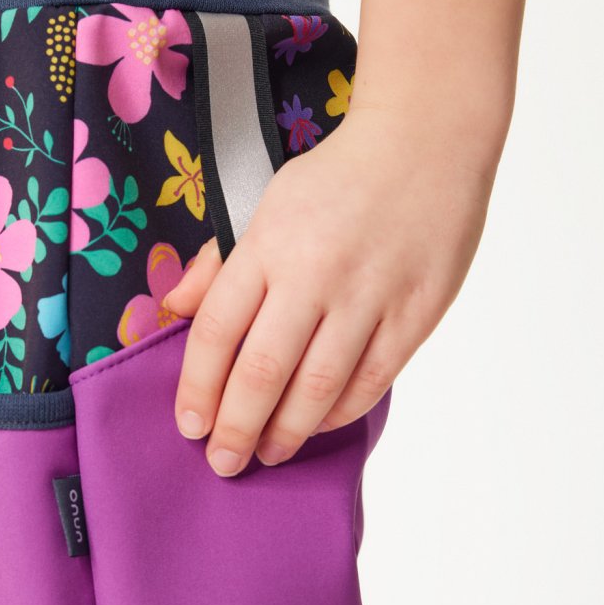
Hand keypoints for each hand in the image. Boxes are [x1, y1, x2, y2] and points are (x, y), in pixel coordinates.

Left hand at [161, 103, 496, 475]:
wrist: (427, 141)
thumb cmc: (338, 176)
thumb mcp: (263, 203)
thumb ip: (219, 262)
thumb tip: (176, 309)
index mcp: (267, 246)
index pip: (218, 332)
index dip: (198, 388)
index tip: (189, 426)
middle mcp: (314, 275)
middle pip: (262, 372)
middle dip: (236, 428)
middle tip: (223, 463)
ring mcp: (368, 296)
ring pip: (317, 388)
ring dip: (287, 432)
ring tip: (269, 454)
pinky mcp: (415, 313)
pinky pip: (371, 380)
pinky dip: (340, 412)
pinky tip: (319, 424)